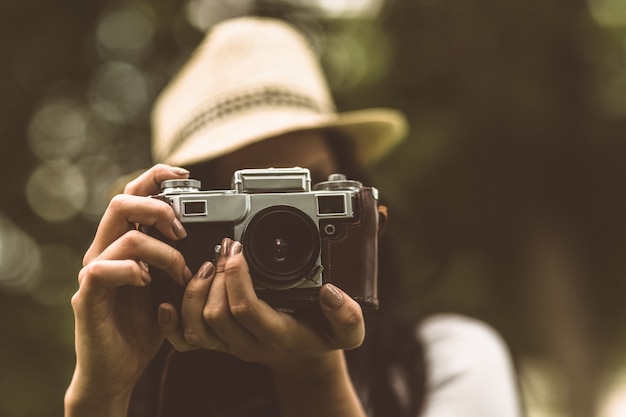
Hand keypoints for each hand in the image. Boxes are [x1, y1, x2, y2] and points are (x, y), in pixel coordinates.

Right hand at [66, 165, 192, 411]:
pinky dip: (130, 270)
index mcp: (125, 242)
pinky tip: (147, 282)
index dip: (155, 177)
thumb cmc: (146, 325)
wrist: (119, 368)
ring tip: (178, 272)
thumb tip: (215, 240)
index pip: (134, 195)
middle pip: (121, 202)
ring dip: (161, 251)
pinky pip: (103, 270)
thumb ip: (182, 259)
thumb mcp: (172, 286)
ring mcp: (95, 272)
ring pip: (123, 236)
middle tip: (182, 230)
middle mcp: (107, 250)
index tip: (185, 175)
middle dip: (158, 207)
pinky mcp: (88, 297)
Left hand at [158, 237, 365, 375]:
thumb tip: (330, 292)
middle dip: (216, 277)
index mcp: (277, 335)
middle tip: (224, 247)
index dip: (236, 278)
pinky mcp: (216, 342)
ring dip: (195, 292)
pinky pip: (185, 340)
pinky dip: (172, 321)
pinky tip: (169, 300)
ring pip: (196, 327)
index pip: (246, 309)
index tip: (237, 249)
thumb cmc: (321, 339)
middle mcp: (248, 343)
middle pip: (216, 315)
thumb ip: (348, 315)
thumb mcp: (348, 332)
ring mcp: (229, 345)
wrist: (303, 360)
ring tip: (207, 265)